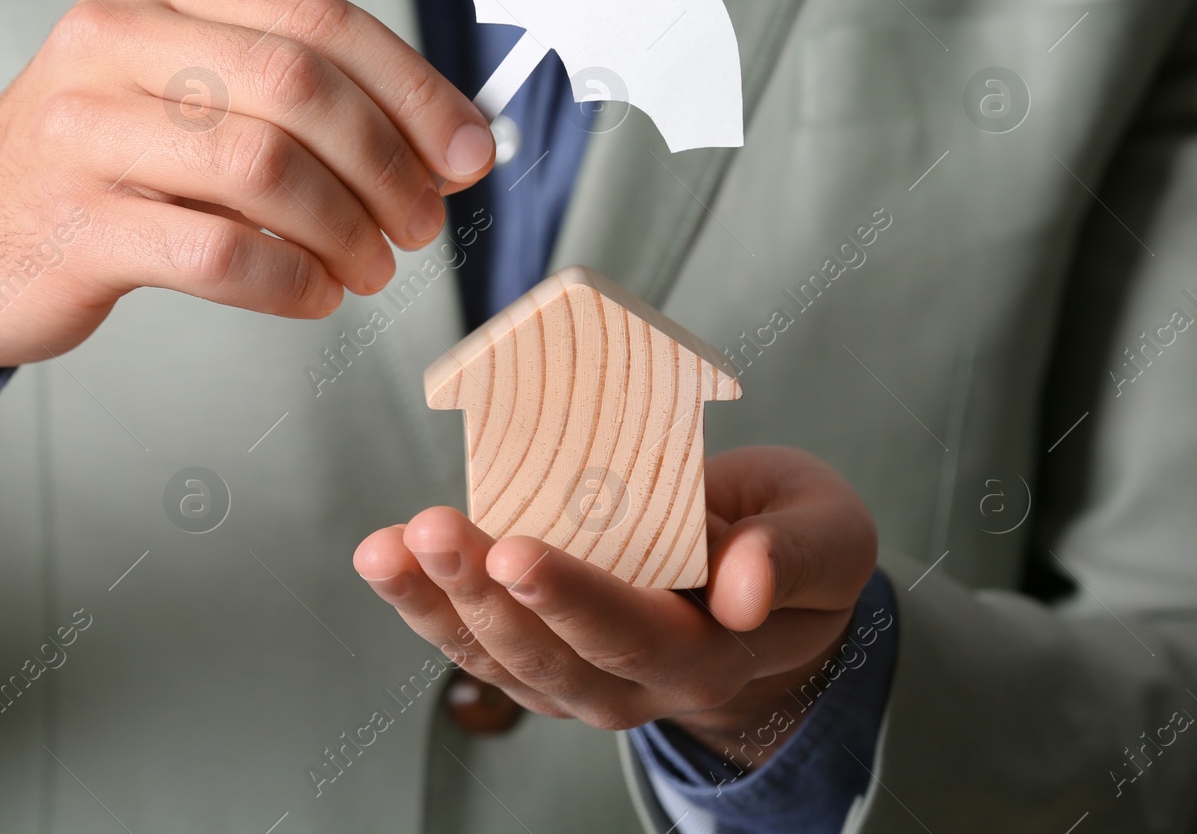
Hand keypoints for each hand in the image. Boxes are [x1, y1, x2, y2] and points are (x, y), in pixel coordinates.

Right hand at [0, 0, 494, 402]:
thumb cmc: (108, 159)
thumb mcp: (186, 88)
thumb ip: (298, 94)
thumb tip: (449, 140)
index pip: (319, 20)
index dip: (415, 90)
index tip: (469, 152)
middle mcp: (111, 37)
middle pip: (303, 88)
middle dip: (390, 165)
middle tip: (423, 224)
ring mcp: (83, 129)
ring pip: (266, 167)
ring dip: (348, 229)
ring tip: (372, 268)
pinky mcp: (73, 224)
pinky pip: (218, 253)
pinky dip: (290, 280)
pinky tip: (314, 294)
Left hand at [353, 446, 877, 766]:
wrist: (766, 588)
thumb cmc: (794, 544)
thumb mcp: (829, 534)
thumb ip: (795, 558)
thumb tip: (741, 586)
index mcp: (713, 654)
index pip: (636, 638)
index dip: (573, 599)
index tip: (516, 551)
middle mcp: (638, 684)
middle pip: (549, 658)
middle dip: (482, 594)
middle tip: (432, 531)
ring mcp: (583, 679)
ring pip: (498, 660)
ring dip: (434, 605)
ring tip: (387, 549)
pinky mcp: (544, 658)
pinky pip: (479, 645)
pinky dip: (426, 606)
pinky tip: (390, 561)